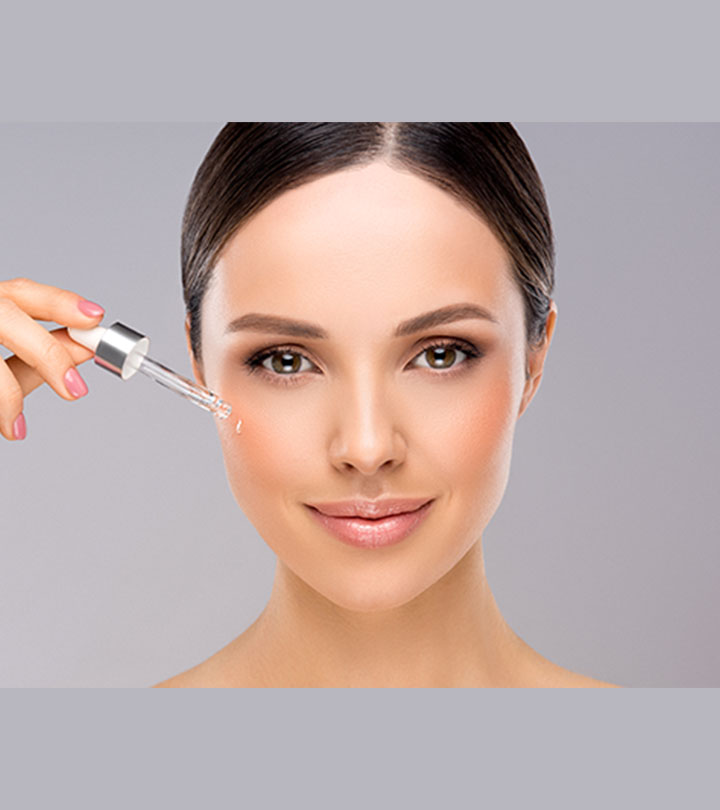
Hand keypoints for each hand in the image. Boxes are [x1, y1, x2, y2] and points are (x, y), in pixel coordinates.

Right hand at [0, 277, 104, 440]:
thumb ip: (34, 361)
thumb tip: (85, 351)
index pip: (20, 292)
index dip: (58, 302)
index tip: (95, 317)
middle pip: (6, 314)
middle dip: (46, 351)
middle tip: (75, 389)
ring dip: (6, 394)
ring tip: (16, 427)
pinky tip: (0, 425)